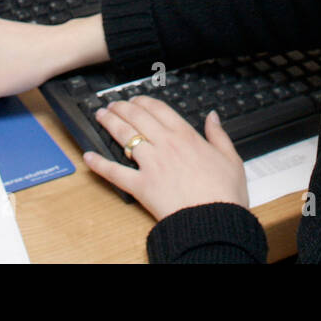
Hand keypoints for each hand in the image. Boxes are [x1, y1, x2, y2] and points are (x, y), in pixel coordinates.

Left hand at [84, 95, 249, 221]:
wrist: (214, 220)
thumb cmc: (224, 194)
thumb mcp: (231, 158)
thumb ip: (219, 135)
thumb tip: (213, 116)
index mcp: (186, 137)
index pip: (159, 109)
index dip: (144, 101)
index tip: (136, 100)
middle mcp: (165, 145)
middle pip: (137, 118)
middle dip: (122, 108)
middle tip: (112, 105)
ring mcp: (151, 164)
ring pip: (124, 136)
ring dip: (110, 123)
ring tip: (100, 116)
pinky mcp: (141, 186)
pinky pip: (115, 172)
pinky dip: (99, 164)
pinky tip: (88, 157)